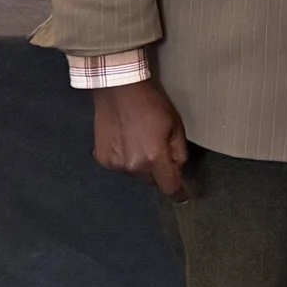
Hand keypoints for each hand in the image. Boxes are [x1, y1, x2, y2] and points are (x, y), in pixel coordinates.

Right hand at [93, 79, 187, 198]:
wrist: (118, 90)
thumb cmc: (151, 104)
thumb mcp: (175, 125)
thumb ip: (179, 152)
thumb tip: (178, 168)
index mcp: (154, 158)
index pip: (169, 187)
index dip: (178, 193)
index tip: (183, 196)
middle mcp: (133, 167)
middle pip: (152, 181)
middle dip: (159, 171)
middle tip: (159, 150)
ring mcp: (115, 164)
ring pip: (135, 174)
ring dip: (141, 165)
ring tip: (140, 141)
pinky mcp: (102, 158)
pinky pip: (120, 166)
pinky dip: (125, 159)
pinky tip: (126, 140)